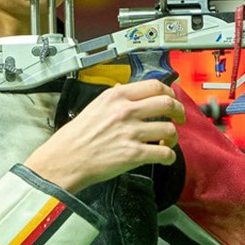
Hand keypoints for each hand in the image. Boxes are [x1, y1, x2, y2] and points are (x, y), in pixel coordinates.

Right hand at [24, 79, 184, 193]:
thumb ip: (114, 98)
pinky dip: (169, 156)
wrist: (65, 159)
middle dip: (179, 112)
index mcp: (117, 96)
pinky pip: (164, 153)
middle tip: (179, 119)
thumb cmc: (76, 136)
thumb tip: (126, 90)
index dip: (169, 93)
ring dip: (173, 137)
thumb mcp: (94, 106)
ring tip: (167, 141)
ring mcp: (131, 132)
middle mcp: (126, 111)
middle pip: (168, 104)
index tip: (171, 100)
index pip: (155, 85)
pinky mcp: (133, 154)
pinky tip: (165, 157)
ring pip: (169, 129)